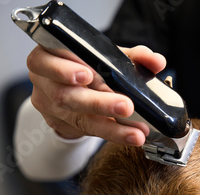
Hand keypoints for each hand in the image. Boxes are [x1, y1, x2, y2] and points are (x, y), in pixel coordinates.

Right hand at [26, 45, 166, 145]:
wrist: (73, 87)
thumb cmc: (87, 64)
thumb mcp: (106, 55)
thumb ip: (131, 55)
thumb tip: (156, 61)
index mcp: (47, 55)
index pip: (46, 61)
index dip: (63, 69)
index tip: (87, 75)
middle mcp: (44, 82)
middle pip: (66, 95)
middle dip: (99, 102)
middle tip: (126, 106)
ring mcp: (49, 106)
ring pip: (78, 119)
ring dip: (111, 127)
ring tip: (135, 131)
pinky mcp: (61, 125)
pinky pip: (87, 131)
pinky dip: (111, 133)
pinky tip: (129, 135)